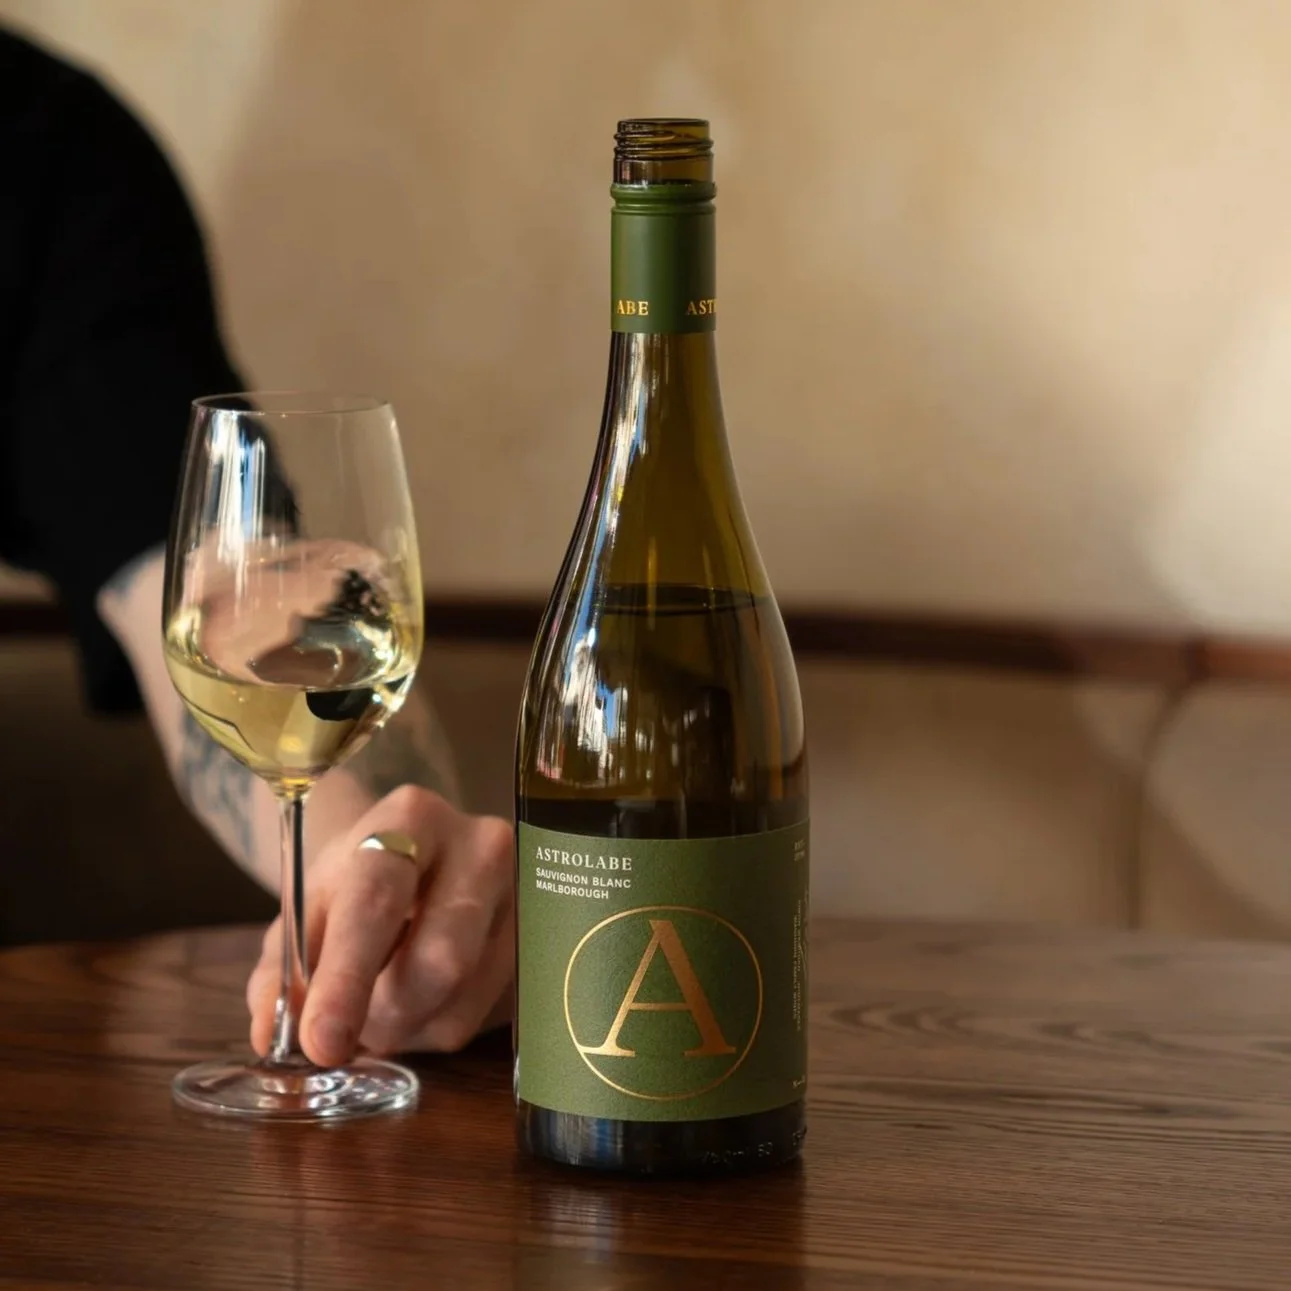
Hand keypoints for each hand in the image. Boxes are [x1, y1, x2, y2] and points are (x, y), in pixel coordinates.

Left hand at [246, 786, 513, 1064]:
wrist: (421, 859)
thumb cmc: (356, 887)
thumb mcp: (308, 916)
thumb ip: (284, 975)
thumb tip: (278, 1035)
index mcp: (411, 818)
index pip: (379, 898)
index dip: (347, 975)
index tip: (322, 1041)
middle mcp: (482, 843)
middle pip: (440, 958)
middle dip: (385, 1014)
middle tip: (352, 1030)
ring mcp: (527, 890)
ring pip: (465, 998)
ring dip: (412, 1029)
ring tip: (387, 1002)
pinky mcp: (547, 938)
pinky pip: (493, 1015)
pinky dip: (444, 1026)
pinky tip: (429, 998)